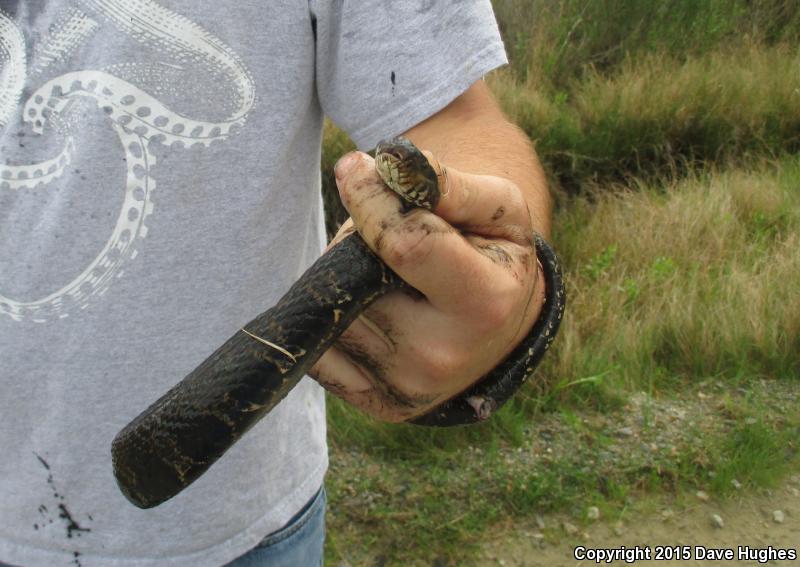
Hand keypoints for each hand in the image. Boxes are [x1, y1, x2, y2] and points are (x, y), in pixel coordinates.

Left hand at [310, 148, 545, 421]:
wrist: (497, 331)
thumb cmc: (493, 255)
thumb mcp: (498, 209)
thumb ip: (450, 183)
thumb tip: (382, 164)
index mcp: (485, 303)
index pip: (407, 244)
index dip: (373, 199)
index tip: (354, 167)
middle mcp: (443, 357)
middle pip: (361, 278)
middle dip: (362, 243)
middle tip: (391, 239)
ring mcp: (406, 389)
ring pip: (336, 311)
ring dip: (347, 281)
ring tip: (390, 280)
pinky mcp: (376, 404)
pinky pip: (321, 349)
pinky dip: (336, 319)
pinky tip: (375, 312)